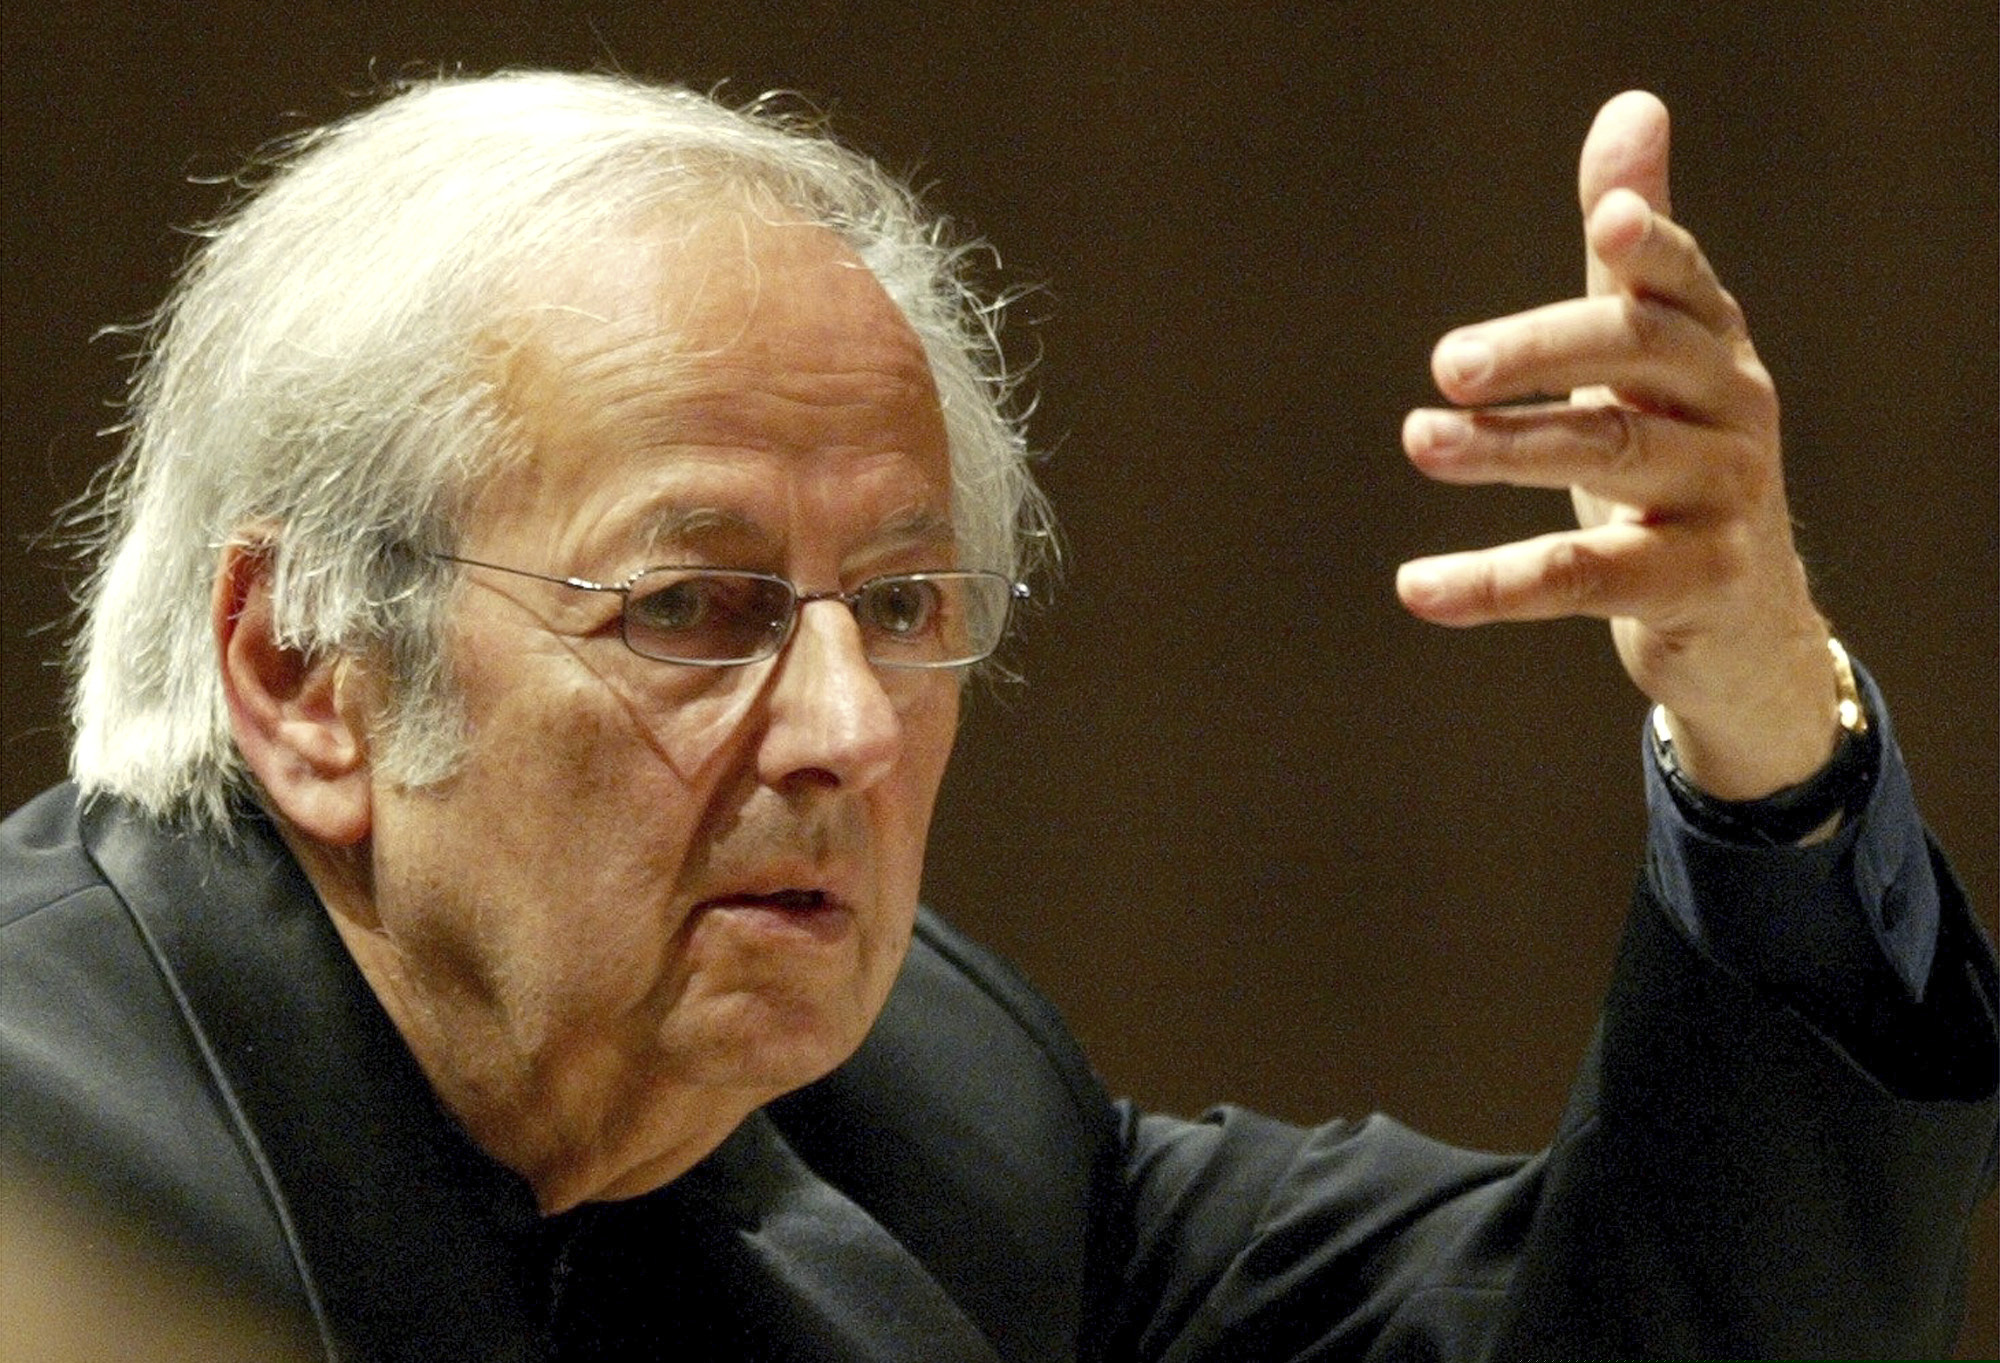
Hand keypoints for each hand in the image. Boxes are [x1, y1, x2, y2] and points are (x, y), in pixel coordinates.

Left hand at [1396, 91, 1839, 799]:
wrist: (1746, 624)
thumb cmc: (1678, 465)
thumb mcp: (1654, 360)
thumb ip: (1632, 252)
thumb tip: (1630, 108)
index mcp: (1712, 347)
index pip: (1680, 283)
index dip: (1653, 246)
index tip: (1607, 220)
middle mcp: (1731, 411)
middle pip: (1638, 356)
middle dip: (1542, 349)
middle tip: (1447, 362)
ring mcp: (1723, 499)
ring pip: (1610, 456)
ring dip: (1508, 447)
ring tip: (1419, 438)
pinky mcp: (1698, 586)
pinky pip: (1585, 580)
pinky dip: (1495, 585)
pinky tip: (1416, 586)